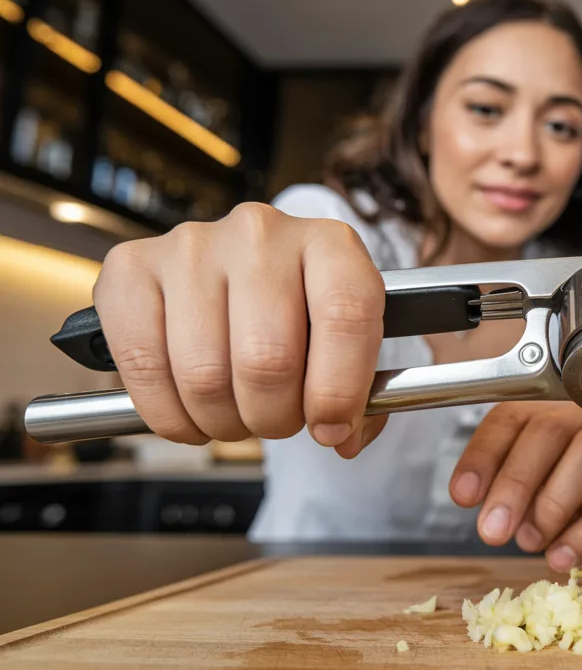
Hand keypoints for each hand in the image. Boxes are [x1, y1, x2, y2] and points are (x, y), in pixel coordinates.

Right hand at [91, 203, 387, 457]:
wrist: (241, 272)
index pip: (345, 315)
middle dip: (274, 417)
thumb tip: (342, 436)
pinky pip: (144, 368)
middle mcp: (260, 233)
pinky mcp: (131, 268)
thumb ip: (363, 395)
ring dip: (223, 422)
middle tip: (276, 421)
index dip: (339, 389)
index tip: (332, 428)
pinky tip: (190, 412)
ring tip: (236, 415)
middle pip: (268, 359)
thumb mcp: (349, 342)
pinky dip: (168, 415)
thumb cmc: (301, 313)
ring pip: (205, 375)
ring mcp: (191, 247)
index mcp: (330, 244)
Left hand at [452, 401, 581, 573]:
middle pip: (557, 435)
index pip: (510, 420)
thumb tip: (466, 494)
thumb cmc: (557, 469)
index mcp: (550, 406)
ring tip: (551, 557)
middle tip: (504, 534)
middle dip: (522, 488)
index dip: (484, 458)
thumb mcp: (518, 459)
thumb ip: (493, 468)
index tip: (463, 498)